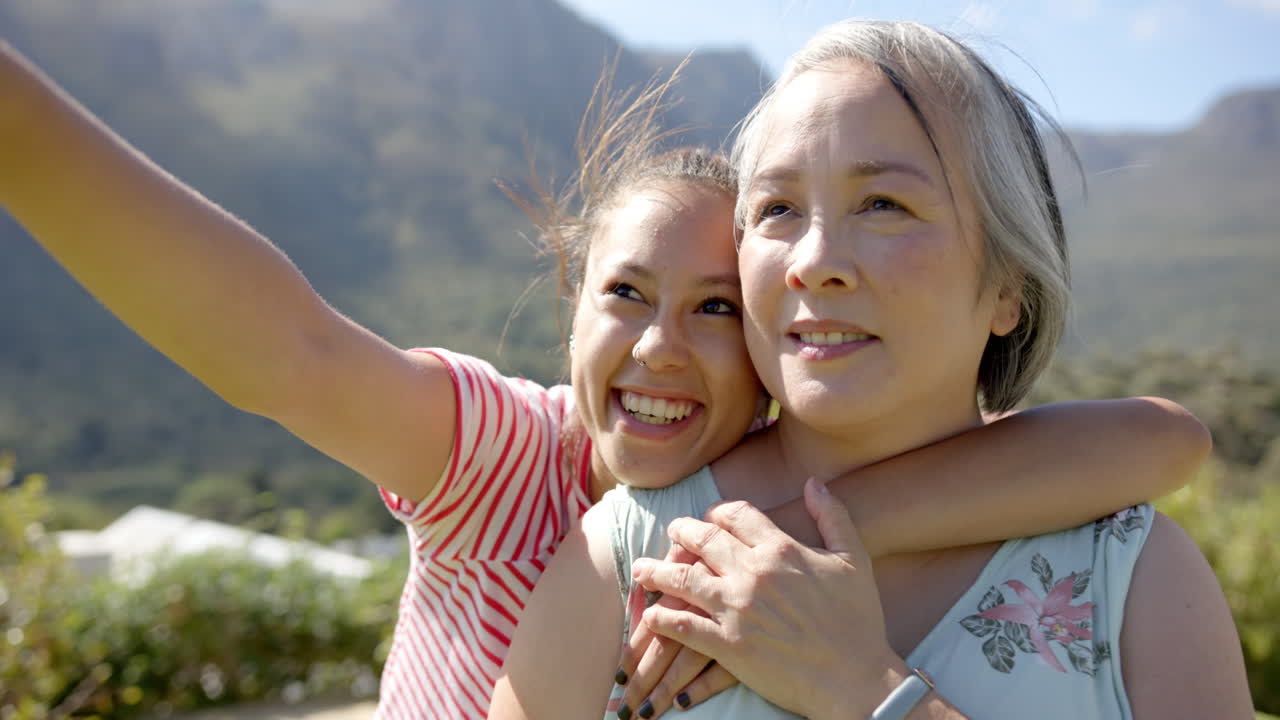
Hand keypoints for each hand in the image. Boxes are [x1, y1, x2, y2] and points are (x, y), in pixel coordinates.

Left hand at [629, 479, 903, 718]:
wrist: (855, 678)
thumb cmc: (859, 620)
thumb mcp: (854, 558)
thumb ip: (832, 516)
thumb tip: (813, 482)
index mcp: (781, 549)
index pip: (735, 515)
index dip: (717, 512)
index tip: (710, 518)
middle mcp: (753, 573)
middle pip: (702, 539)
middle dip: (681, 531)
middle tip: (671, 531)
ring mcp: (736, 609)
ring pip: (682, 578)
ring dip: (656, 571)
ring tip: (640, 569)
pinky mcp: (727, 645)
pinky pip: (682, 625)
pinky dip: (662, 617)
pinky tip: (651, 614)